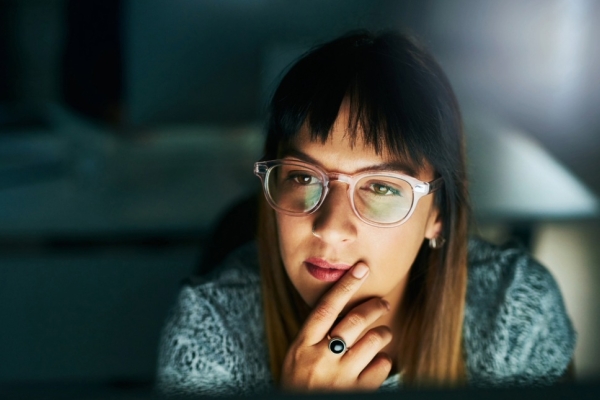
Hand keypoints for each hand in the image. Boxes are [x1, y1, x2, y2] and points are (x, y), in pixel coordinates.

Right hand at [280, 262, 392, 391]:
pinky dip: (384, 361)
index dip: (345, 285)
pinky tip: (379, 362)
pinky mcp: (356, 392)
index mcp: (302, 345)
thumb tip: (338, 309)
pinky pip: (382, 367)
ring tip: (384, 334)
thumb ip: (313, 337)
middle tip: (382, 303)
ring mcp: (339, 377)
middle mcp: (320, 358)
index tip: (361, 268)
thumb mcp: (296, 358)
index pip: (326, 307)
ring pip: (373, 341)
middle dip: (374, 307)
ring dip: (383, 334)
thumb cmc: (298, 386)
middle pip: (354, 320)